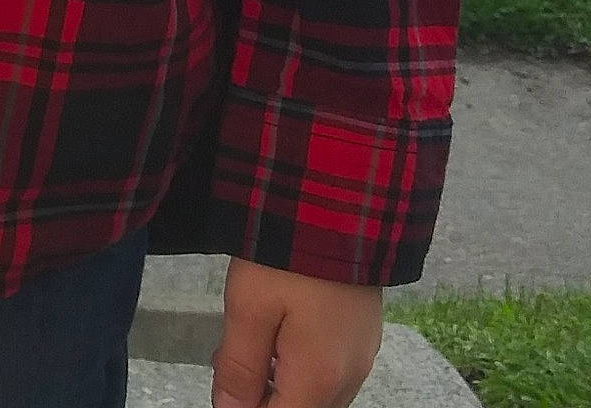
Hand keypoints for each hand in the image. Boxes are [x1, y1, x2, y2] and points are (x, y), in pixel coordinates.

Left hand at [211, 259, 382, 407]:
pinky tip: (277, 330)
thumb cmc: (286, 257)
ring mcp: (362, 356)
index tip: (227, 378)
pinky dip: (301, 364)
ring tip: (247, 339)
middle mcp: (349, 379)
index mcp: (319, 382)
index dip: (245, 407)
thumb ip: (239, 368)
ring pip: (317, 393)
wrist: (340, 203)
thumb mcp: (249, 307)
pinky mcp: (364, 333)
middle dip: (261, 396)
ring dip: (280, 381)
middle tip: (227, 358)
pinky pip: (331, 370)